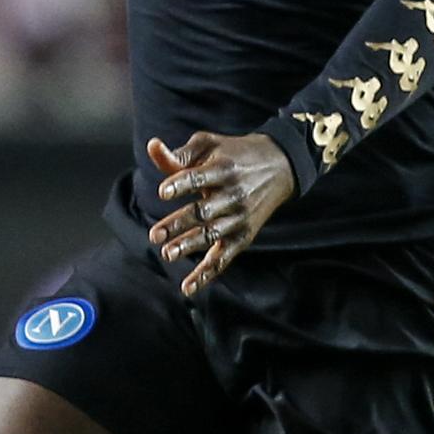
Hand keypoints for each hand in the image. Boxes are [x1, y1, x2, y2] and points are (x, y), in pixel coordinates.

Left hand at [147, 132, 295, 297]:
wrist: (281, 166)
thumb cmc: (234, 154)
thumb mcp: (210, 145)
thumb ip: (179, 153)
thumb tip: (152, 147)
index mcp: (223, 169)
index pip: (198, 178)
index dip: (180, 184)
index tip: (162, 192)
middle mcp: (233, 195)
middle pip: (204, 212)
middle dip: (179, 224)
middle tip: (156, 235)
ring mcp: (239, 218)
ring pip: (212, 235)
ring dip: (190, 246)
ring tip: (167, 254)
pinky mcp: (243, 236)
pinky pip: (224, 258)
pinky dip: (206, 274)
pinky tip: (187, 287)